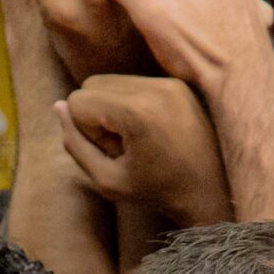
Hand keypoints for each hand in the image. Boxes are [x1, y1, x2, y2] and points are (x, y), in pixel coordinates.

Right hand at [54, 73, 233, 224]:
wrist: (215, 191)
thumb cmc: (160, 192)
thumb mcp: (108, 181)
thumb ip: (75, 144)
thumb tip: (58, 106)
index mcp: (137, 111)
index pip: (77, 100)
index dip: (86, 132)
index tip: (113, 153)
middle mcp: (155, 87)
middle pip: (91, 83)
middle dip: (96, 115)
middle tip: (123, 146)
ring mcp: (170, 82)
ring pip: (112, 81)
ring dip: (113, 108)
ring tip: (138, 139)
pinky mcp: (179, 84)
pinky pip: (135, 83)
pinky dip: (132, 104)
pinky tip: (153, 131)